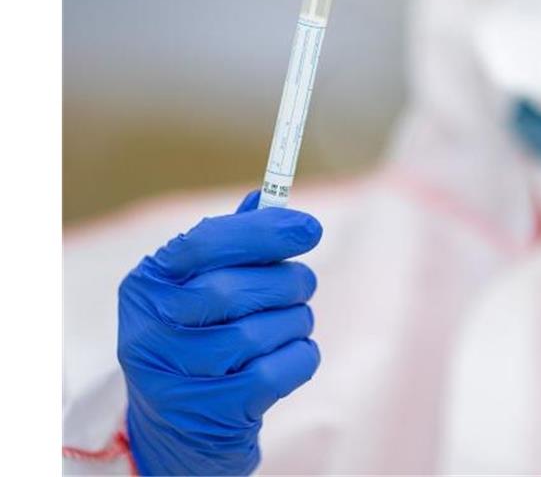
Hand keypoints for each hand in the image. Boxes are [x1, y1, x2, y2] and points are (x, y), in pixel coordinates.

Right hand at [117, 191, 321, 474]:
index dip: (263, 232)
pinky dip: (300, 355)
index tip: (310, 228)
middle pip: (236, 289)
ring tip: (287, 324)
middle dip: (287, 281)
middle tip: (301, 283)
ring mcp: (177, 376)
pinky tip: (287, 356)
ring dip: (295, 321)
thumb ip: (232, 242)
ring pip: (264, 330)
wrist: (179, 425)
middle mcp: (150, 329)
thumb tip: (269, 199)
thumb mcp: (198, 285)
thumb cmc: (198, 335)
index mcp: (146, 284)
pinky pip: (282, 368)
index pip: (204, 243)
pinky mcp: (213, 412)